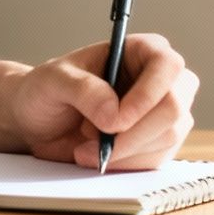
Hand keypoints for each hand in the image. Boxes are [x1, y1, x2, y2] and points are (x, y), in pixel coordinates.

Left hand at [9, 33, 198, 170]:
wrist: (39, 121)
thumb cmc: (46, 90)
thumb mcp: (53, 81)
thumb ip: (83, 89)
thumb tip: (115, 115)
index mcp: (141, 50)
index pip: (167, 66)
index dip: (146, 96)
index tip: (116, 122)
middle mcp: (160, 79)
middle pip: (174, 108)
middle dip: (133, 134)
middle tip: (91, 140)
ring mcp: (164, 112)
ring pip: (168, 137)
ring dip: (123, 151)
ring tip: (85, 146)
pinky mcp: (158, 141)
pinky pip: (157, 159)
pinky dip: (125, 164)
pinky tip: (97, 156)